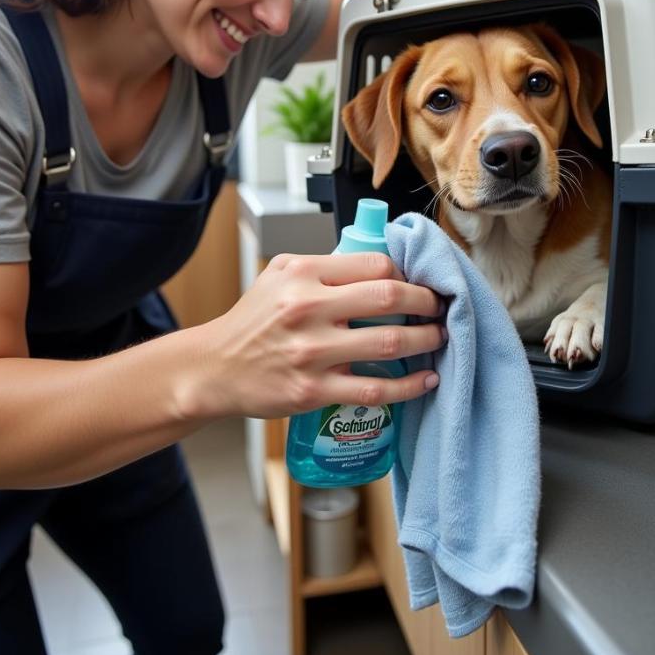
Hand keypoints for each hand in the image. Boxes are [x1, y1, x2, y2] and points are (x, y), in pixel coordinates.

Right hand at [190, 252, 443, 419]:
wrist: (215, 368)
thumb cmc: (251, 321)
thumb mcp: (278, 275)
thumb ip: (323, 266)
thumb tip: (376, 266)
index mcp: (302, 274)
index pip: (374, 263)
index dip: (405, 273)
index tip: (415, 283)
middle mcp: (308, 309)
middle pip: (389, 296)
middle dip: (426, 302)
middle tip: (440, 307)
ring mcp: (312, 353)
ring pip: (389, 343)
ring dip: (426, 340)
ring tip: (440, 338)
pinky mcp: (314, 391)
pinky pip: (374, 390)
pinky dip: (409, 386)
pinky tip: (427, 379)